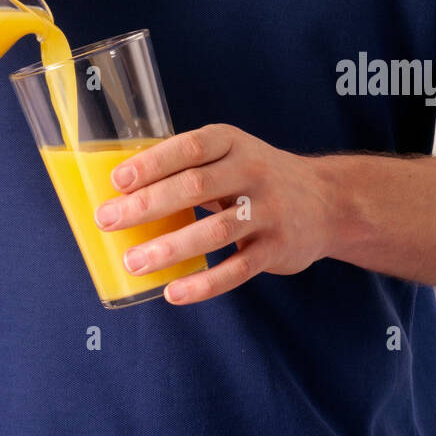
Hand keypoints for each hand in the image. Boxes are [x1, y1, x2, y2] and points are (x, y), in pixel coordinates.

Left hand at [94, 123, 336, 304]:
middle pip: (195, 187)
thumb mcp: (230, 155)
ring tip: (134, 261)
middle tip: (108, 221)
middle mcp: (252, 172)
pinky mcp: (277, 248)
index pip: (190, 147)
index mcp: (231, 143)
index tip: (118, 181)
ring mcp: (267, 211)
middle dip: (147, 205)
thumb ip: (188, 167)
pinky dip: (204, 284)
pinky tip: (174, 292)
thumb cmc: (256, 177)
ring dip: (169, 248)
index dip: (152, 163)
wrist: (326, 201)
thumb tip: (123, 190)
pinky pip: (237, 270)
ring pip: (215, 231)